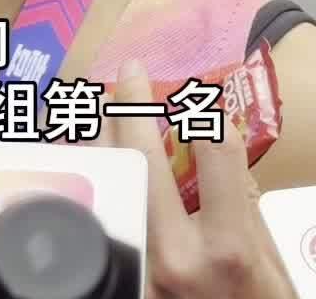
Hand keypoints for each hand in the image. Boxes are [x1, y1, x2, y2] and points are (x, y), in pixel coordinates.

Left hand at [96, 60, 297, 298]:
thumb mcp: (267, 261)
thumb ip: (239, 206)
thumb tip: (216, 153)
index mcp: (228, 246)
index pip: (214, 154)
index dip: (206, 112)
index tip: (199, 92)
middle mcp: (176, 256)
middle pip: (142, 162)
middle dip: (132, 110)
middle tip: (126, 75)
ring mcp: (137, 273)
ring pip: (106, 190)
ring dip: (98, 145)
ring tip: (95, 111)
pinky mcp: (117, 285)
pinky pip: (96, 225)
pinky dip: (91, 192)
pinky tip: (85, 168)